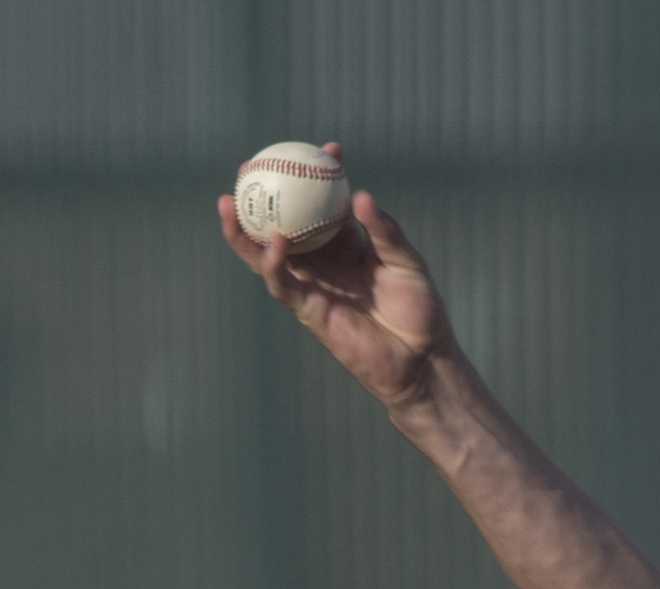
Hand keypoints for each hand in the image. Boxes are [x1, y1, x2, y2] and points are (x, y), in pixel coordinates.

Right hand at [218, 140, 453, 410]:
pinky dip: (274, 263)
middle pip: (283, 223)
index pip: (326, 204)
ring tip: (228, 201)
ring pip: (268, 254)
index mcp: (348, 245)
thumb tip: (360, 196)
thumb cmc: (420, 311)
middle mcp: (324, 262)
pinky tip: (274, 240)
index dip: (321, 177)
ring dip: (245, 230)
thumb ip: (385, 232)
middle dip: (262, 196)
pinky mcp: (309, 311)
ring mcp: (313, 285)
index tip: (327, 150)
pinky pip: (283, 284)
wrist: (422, 358)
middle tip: (248, 167)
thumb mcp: (406, 264)